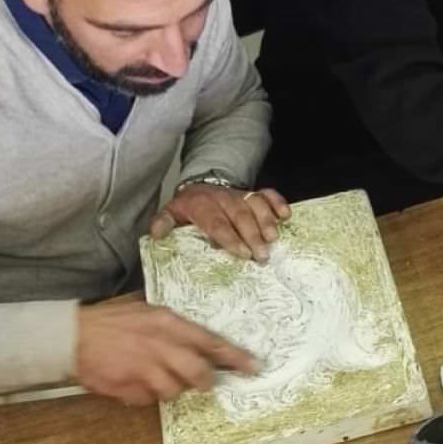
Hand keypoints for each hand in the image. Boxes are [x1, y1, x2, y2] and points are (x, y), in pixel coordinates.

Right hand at [75, 296, 256, 405]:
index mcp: (168, 323)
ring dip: (170, 388)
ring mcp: (145, 369)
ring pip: (174, 390)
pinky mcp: (129, 388)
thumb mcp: (144, 311)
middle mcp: (161, 345)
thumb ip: (171, 325)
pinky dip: (145, 396)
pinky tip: (134, 383)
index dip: (235, 357)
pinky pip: (148, 400)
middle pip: (198, 373)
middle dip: (204, 382)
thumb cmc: (109, 321)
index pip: (211, 342)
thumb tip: (198, 339)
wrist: (69, 337)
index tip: (253, 367)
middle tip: (204, 383)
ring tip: (154, 377)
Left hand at [149, 184, 290, 261]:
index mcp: (201, 204)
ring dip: (267, 221)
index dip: (230, 238)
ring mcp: (239, 194)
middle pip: (240, 215)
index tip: (242, 253)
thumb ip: (163, 223)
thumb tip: (156, 233)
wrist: (201, 188)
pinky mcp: (253, 193)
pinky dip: (278, 203)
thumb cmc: (189, 210)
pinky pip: (268, 194)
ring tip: (273, 240)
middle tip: (262, 255)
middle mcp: (222, 198)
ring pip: (256, 204)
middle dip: (252, 234)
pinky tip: (285, 216)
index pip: (217, 222)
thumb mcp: (171, 213)